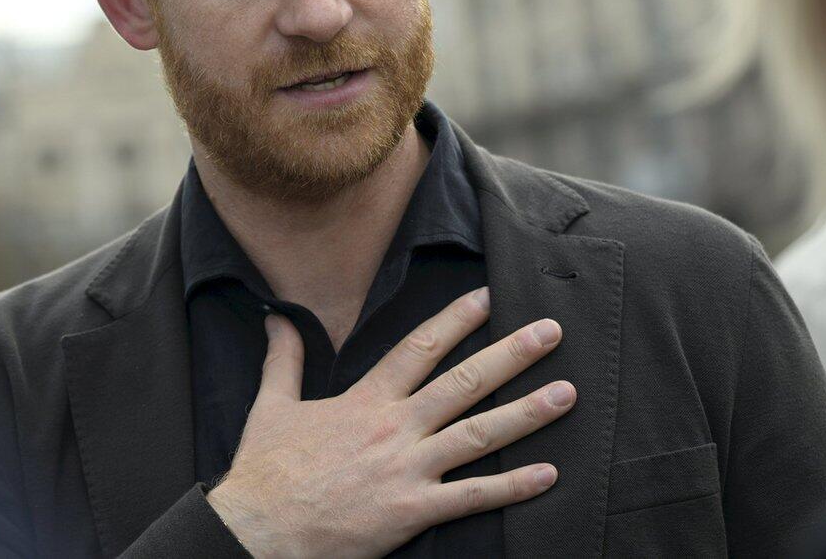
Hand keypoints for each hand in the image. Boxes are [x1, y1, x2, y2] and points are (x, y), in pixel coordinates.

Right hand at [205, 287, 573, 557]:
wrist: (259, 527)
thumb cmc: (265, 471)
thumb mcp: (270, 405)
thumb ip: (283, 360)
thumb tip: (276, 318)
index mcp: (365, 401)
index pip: (419, 349)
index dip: (456, 321)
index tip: (487, 298)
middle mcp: (394, 428)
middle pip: (463, 382)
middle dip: (511, 354)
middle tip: (550, 332)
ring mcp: (407, 470)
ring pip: (479, 434)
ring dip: (527, 413)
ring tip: (566, 394)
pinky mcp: (412, 511)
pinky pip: (473, 498)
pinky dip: (513, 487)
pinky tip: (549, 475)